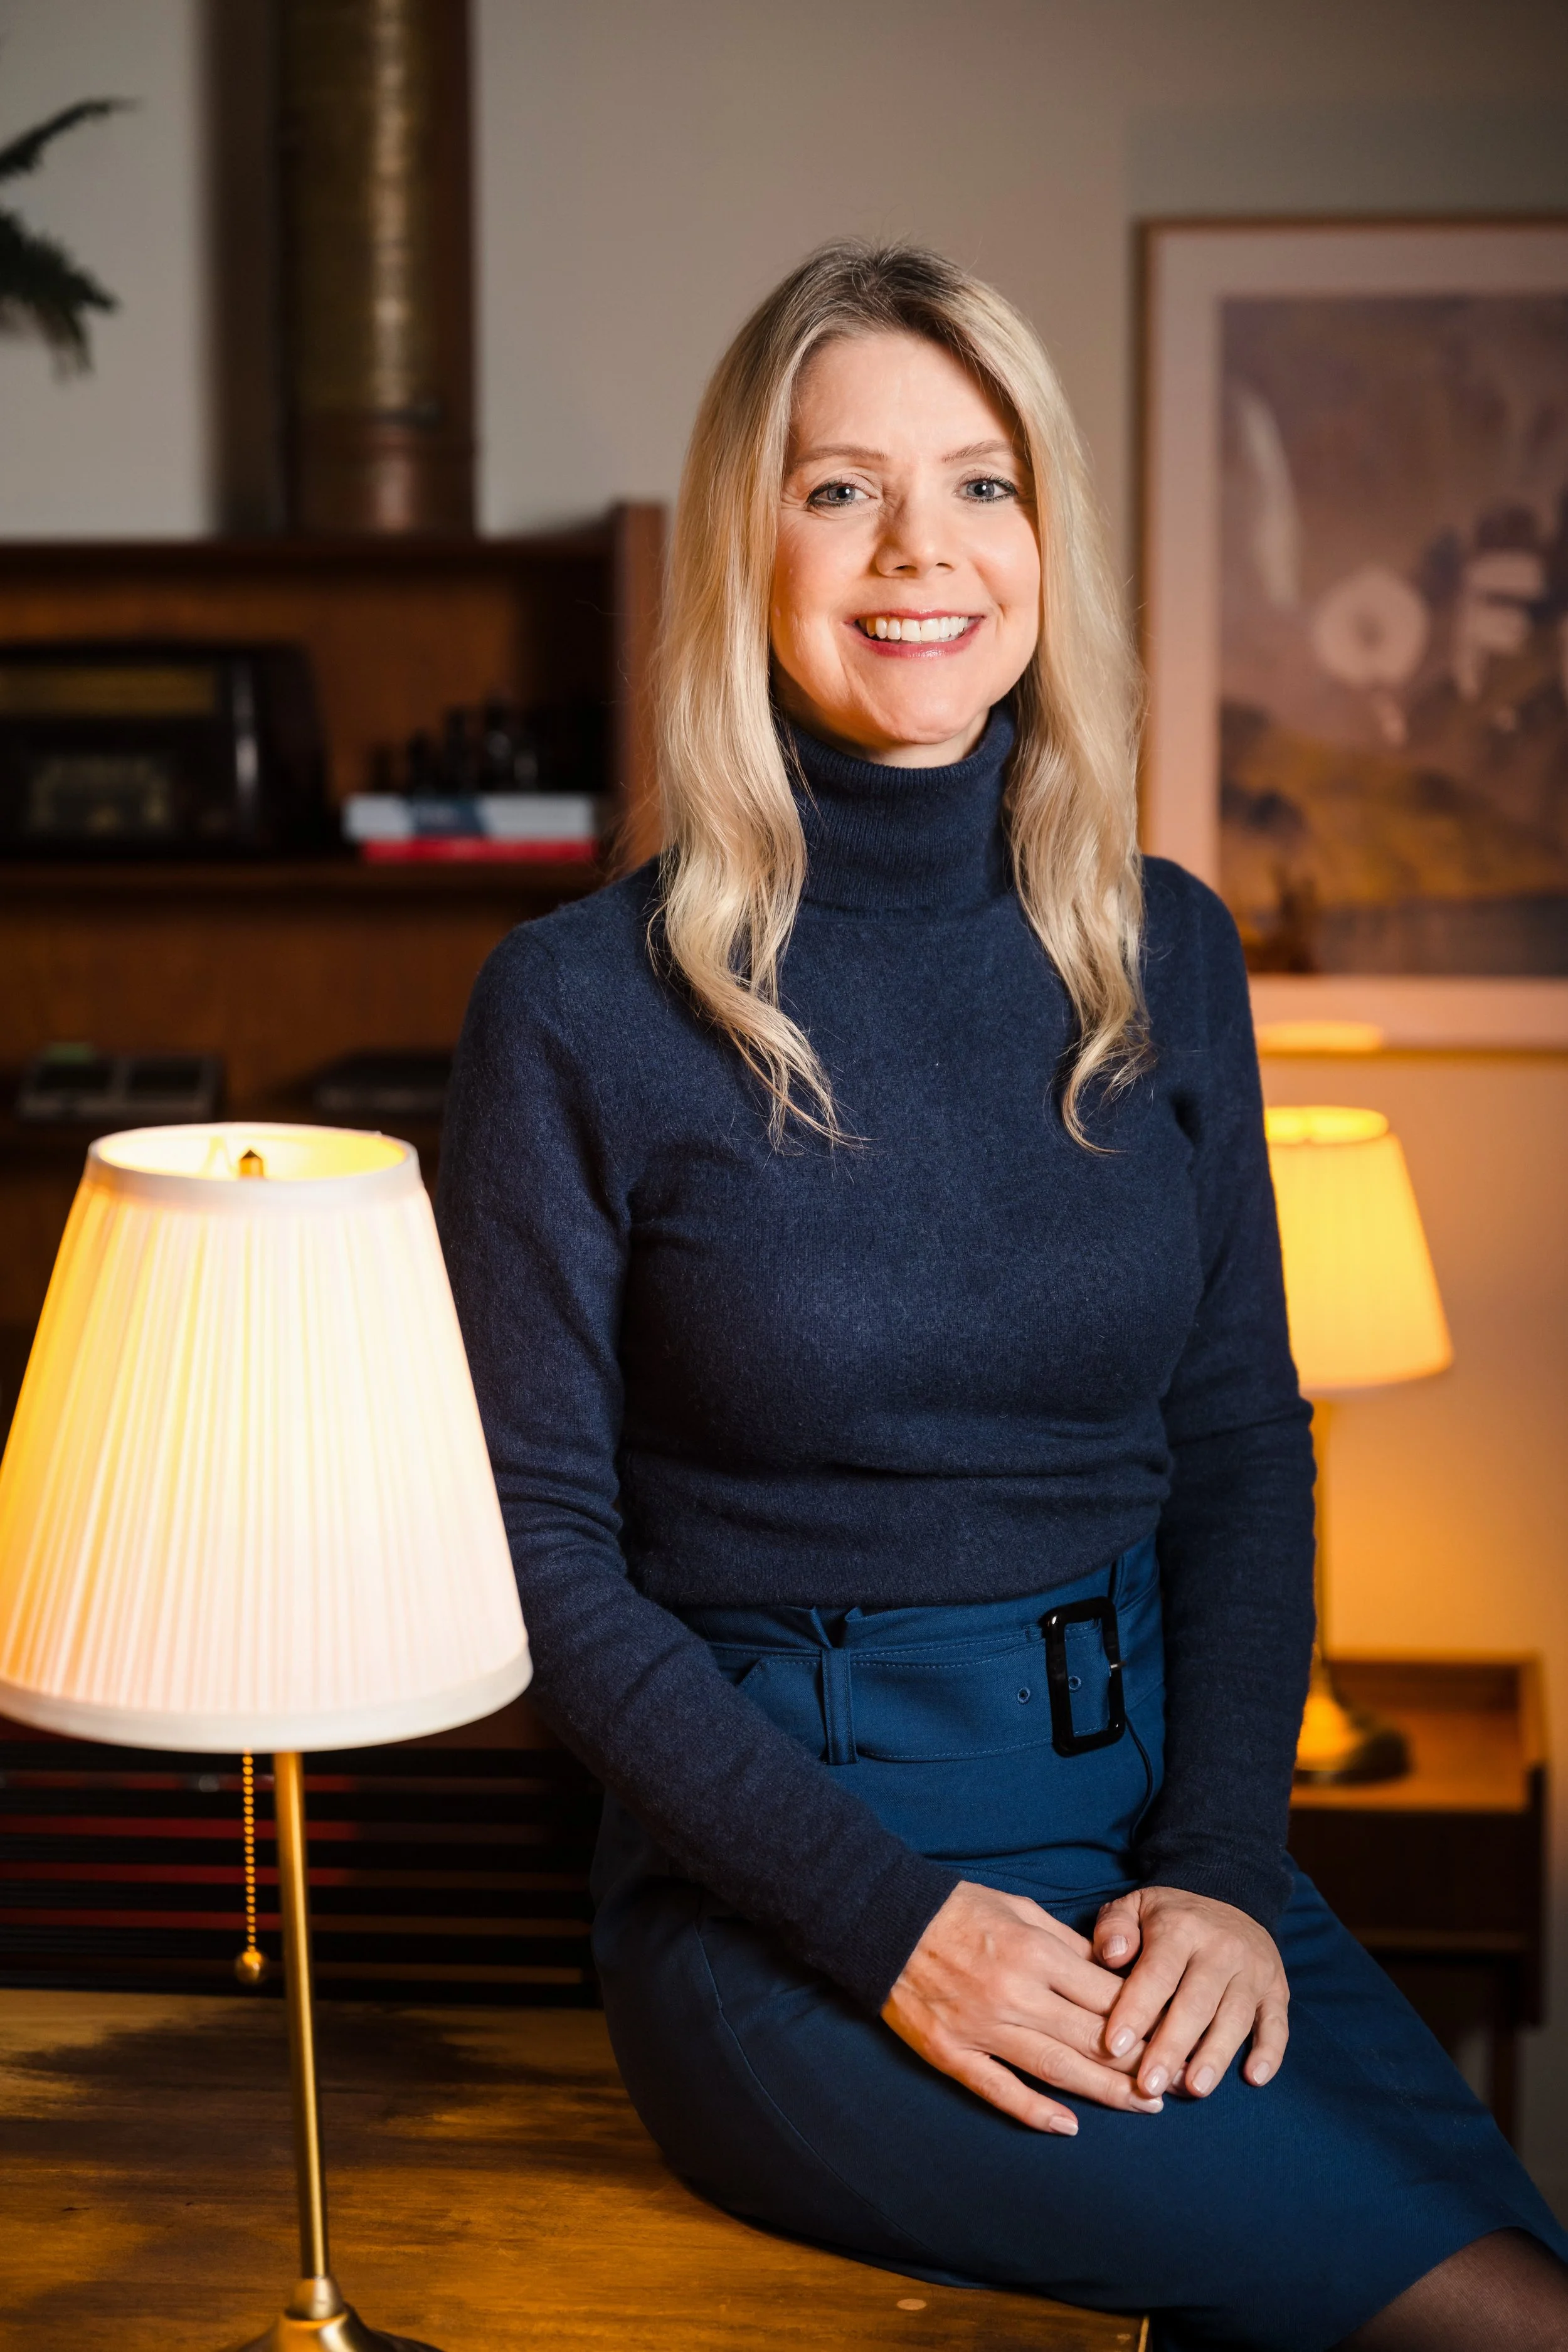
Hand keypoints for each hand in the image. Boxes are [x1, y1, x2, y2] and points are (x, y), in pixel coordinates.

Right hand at [882, 1880, 1167, 2134]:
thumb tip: (1111, 1973)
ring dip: (1105, 2092)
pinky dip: (1034, 2111)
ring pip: (1055, 2069)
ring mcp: (981, 2027)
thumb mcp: (1019, 1908)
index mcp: (1033, 1952)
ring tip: (1145, 2107)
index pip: (1106, 1994)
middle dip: (1140, 2061)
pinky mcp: (951, 2052)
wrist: (882, 1919)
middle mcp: (1013, 1992)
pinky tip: (1068, 2127)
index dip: (1147, 2017)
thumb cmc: (957, 1909)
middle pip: (1091, 2037)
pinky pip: (998, 2089)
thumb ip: (1067, 1943)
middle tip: (1176, 2081)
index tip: (1176, 2033)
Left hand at [1092, 1884, 1288, 2099]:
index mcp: (1180, 1928)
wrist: (1229, 1896)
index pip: (1157, 1973)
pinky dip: (1270, 2052)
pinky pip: (1278, 2024)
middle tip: (1149, 2085)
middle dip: (1171, 2047)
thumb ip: (1114, 1927)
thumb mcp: (1133, 1905)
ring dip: (1215, 2056)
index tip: (1114, 2046)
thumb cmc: (1169, 1916)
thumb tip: (1110, 1956)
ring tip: (1193, 2089)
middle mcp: (1221, 1948)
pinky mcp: (1277, 1989)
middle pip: (1196, 2003)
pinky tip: (1255, 2077)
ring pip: (1235, 2017)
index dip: (1136, 2010)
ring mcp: (1253, 1971)